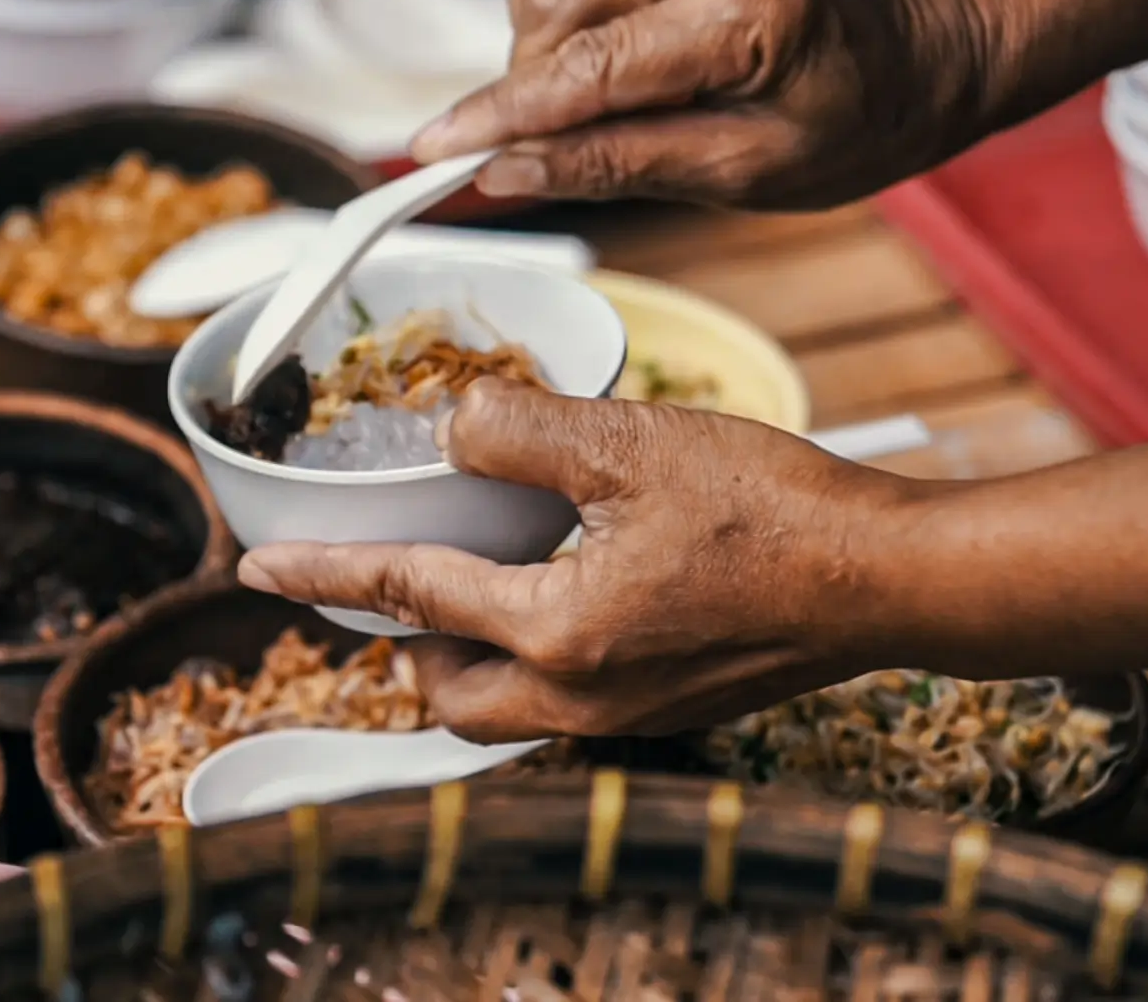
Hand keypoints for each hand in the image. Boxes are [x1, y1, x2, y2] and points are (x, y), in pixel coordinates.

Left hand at [236, 379, 916, 741]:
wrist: (886, 578)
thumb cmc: (773, 510)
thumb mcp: (630, 442)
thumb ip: (518, 429)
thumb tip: (453, 430)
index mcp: (555, 631)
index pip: (406, 598)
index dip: (325, 575)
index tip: (261, 570)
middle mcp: (578, 696)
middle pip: (444, 694)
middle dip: (400, 646)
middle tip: (390, 586)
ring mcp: (626, 717)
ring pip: (502, 711)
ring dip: (464, 661)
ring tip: (469, 592)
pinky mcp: (666, 711)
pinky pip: (559, 707)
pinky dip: (528, 666)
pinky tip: (559, 602)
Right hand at [411, 0, 975, 208]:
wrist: (913, 55)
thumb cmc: (846, 125)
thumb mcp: (744, 175)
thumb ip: (620, 165)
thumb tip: (508, 170)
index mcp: (749, 14)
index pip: (590, 68)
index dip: (502, 114)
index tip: (434, 151)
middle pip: (553, 8)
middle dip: (531, 84)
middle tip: (564, 138)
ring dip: (545, 38)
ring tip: (604, 84)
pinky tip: (605, 35)